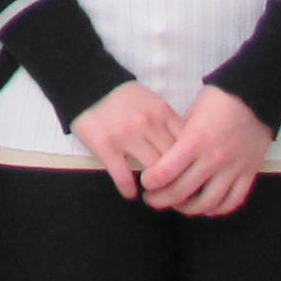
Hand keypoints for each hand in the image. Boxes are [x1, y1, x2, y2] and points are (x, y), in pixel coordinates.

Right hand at [67, 82, 181, 201]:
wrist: (88, 86)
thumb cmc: (124, 98)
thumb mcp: (152, 102)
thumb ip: (169, 122)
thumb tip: (189, 149)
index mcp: (161, 111)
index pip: (187, 143)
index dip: (191, 162)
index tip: (190, 174)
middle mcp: (146, 123)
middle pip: (173, 159)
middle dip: (177, 177)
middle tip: (176, 190)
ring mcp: (125, 135)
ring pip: (152, 170)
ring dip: (155, 186)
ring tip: (155, 193)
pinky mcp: (105, 146)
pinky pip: (122, 176)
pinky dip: (128, 188)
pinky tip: (131, 193)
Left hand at [139, 86, 272, 216]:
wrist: (253, 95)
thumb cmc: (217, 101)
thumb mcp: (190, 115)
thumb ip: (178, 140)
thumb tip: (162, 159)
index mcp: (194, 141)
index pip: (164, 173)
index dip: (150, 182)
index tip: (145, 182)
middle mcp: (213, 159)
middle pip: (181, 192)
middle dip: (161, 199)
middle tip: (152, 198)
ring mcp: (233, 168)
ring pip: (207, 203)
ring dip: (188, 209)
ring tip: (177, 205)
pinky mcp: (249, 173)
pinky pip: (233, 201)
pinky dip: (217, 209)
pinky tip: (206, 206)